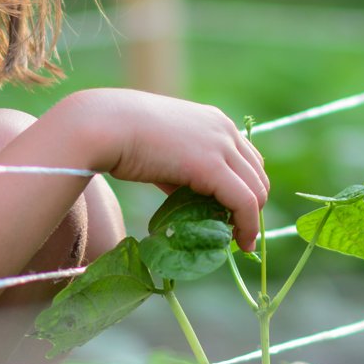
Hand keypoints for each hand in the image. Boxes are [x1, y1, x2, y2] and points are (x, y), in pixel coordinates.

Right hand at [63, 88, 268, 250]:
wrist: (106, 125)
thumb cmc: (124, 135)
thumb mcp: (164, 149)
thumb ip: (183, 170)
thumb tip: (192, 199)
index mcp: (213, 120)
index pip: (248, 158)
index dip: (246, 188)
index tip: (235, 213)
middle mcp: (224, 129)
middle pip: (257, 175)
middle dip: (252, 206)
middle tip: (236, 230)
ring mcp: (220, 145)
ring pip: (256, 191)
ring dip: (251, 219)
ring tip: (237, 239)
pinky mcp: (212, 166)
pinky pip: (244, 202)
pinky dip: (247, 226)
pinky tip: (240, 243)